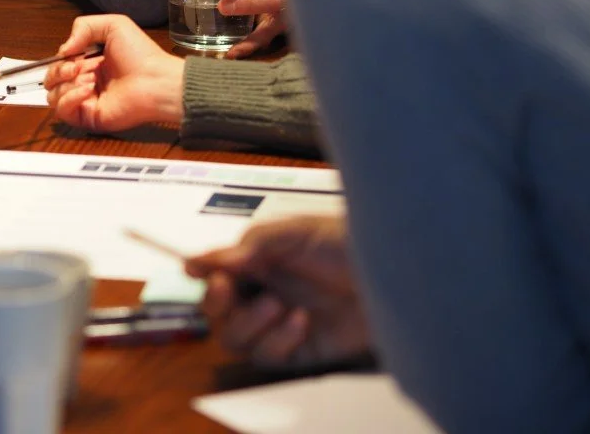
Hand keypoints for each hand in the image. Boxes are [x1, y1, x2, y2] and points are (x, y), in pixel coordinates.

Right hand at [44, 15, 184, 131]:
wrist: (156, 80)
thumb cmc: (141, 55)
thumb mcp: (114, 25)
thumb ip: (83, 26)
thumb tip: (63, 49)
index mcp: (90, 63)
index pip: (59, 63)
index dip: (62, 58)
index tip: (75, 53)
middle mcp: (86, 82)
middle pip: (51, 80)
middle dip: (59, 70)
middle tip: (78, 66)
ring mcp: (86, 101)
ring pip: (53, 96)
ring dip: (67, 84)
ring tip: (90, 78)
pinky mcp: (88, 117)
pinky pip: (63, 111)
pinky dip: (70, 98)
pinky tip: (88, 89)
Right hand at [186, 215, 370, 367]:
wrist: (394, 272)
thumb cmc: (346, 243)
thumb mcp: (295, 232)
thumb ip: (250, 246)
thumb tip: (203, 258)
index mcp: (259, 262)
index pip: (216, 272)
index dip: (201, 272)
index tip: (195, 268)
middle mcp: (264, 293)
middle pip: (217, 313)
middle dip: (215, 302)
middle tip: (227, 289)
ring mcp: (279, 325)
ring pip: (236, 340)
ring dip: (247, 323)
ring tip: (275, 304)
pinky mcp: (300, 352)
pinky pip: (269, 357)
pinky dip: (278, 340)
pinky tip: (300, 320)